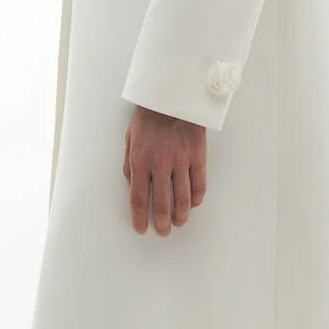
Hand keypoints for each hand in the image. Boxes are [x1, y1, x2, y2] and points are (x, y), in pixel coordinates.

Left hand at [123, 106, 206, 235]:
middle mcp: (160, 165)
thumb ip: (129, 164)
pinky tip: (193, 205)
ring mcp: (181, 161)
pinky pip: (199, 185)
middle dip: (161, 222)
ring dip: (181, 215)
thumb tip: (132, 185)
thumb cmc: (149, 116)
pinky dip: (196, 199)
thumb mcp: (130, 139)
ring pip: (183, 199)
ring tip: (179, 223)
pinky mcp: (197, 157)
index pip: (138, 199)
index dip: (139, 218)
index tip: (141, 228)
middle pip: (161, 204)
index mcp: (140, 161)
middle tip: (163, 231)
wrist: (172, 96)